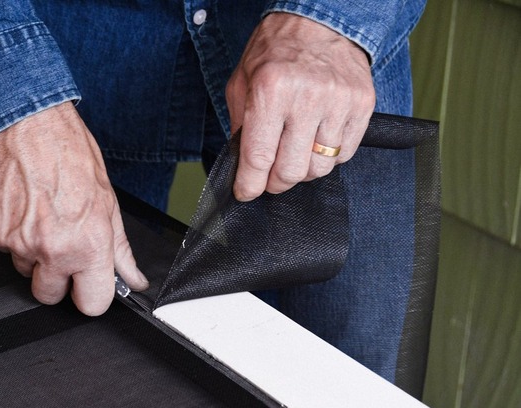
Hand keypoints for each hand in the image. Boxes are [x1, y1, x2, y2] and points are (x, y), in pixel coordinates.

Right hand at [0, 102, 148, 315]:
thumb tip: (132, 277)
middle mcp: (51, 249)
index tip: (89, 285)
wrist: (27, 123)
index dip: (90, 296)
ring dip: (33, 254)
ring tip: (42, 217)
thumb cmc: (68, 153)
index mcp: (87, 244)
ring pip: (24, 271)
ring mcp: (17, 243)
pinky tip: (24, 208)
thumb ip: (119, 250)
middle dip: (57, 280)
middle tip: (63, 248)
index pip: (91, 305)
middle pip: (49, 296)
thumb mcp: (107, 202)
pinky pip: (4, 249)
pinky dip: (12, 235)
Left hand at [226, 13, 374, 199]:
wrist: (319, 20)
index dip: (250, 184)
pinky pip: (344, 155)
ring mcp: (339, 102)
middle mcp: (307, 97)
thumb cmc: (275, 51)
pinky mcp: (362, 105)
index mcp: (271, 90)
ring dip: (302, 171)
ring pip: (319, 168)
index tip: (246, 193)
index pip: (259, 157)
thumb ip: (240, 126)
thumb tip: (243, 168)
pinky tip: (315, 143)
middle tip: (269, 179)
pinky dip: (326, 157)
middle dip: (275, 183)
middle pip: (291, 170)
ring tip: (293, 156)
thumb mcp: (242, 82)